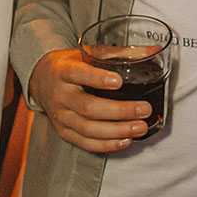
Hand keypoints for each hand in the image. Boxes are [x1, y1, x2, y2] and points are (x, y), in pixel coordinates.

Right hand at [28, 48, 152, 154]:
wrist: (42, 79)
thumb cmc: (70, 65)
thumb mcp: (90, 53)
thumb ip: (121, 53)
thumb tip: (154, 51)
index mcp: (64, 70)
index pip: (78, 74)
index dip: (97, 79)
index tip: (118, 81)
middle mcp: (60, 95)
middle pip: (88, 107)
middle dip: (119, 111)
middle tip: (143, 109)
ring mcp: (60, 116)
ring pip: (88, 129)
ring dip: (117, 131)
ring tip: (140, 127)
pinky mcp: (64, 131)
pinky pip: (84, 143)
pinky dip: (106, 144)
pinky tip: (125, 140)